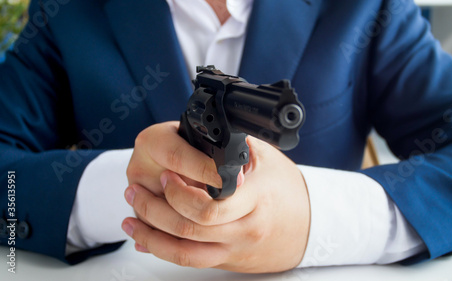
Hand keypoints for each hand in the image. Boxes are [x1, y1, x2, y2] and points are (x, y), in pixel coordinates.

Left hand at [122, 136, 310, 272]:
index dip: (180, 191)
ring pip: (182, 251)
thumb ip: (234, 149)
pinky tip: (144, 239)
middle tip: (139, 190)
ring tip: (131, 215)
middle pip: (189, 227)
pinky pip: (189, 261)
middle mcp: (244, 228)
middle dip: (154, 208)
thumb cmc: (287, 189)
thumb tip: (201, 138)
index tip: (165, 174)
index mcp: (256, 199)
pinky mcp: (227, 260)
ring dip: (150, 234)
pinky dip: (161, 250)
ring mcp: (234, 248)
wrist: (309, 227)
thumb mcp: (266, 159)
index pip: (209, 205)